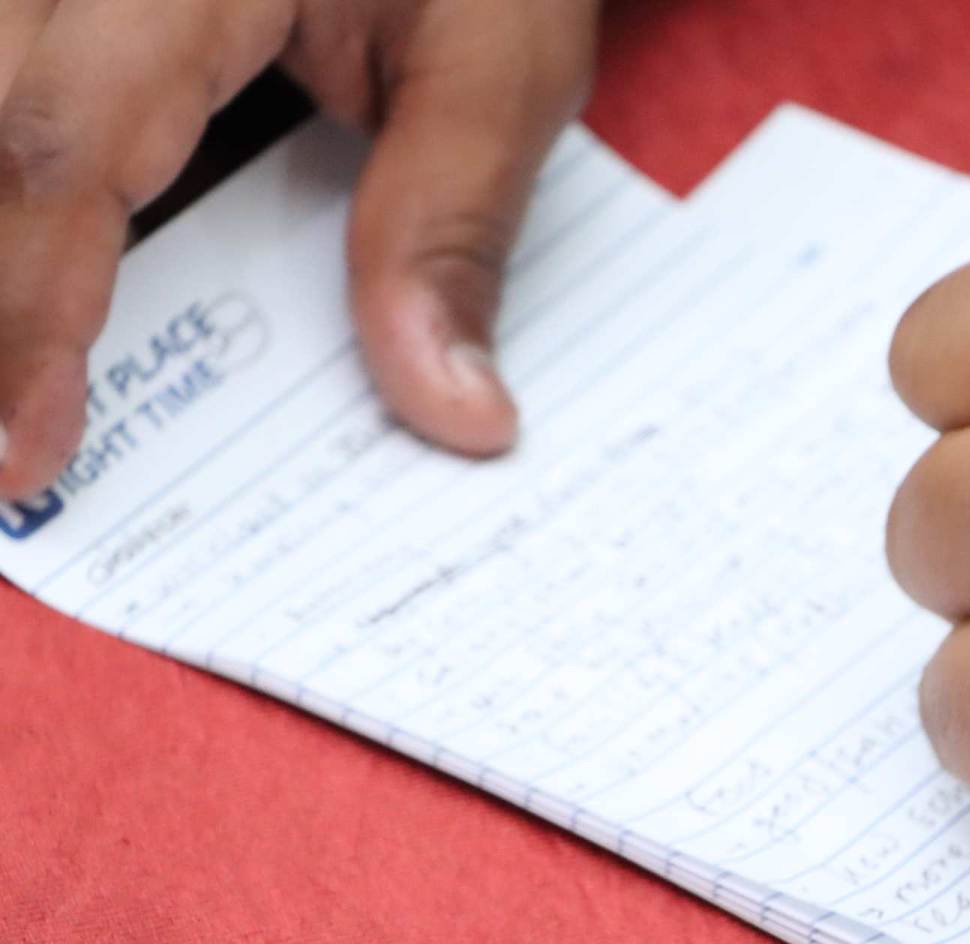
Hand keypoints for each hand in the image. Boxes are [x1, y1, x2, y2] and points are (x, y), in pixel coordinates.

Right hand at [0, 0, 602, 498]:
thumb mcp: (500, 62)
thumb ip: (451, 228)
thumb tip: (455, 411)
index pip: (60, 141)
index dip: (23, 311)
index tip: (23, 454)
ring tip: (1, 388)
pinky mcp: (57, 0)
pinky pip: (4, 79)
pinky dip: (3, 180)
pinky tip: (24, 287)